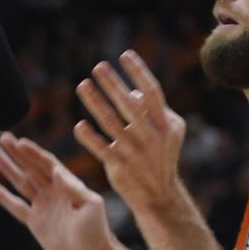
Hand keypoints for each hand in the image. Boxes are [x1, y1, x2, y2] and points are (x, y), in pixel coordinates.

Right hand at [0, 132, 118, 249]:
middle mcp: (54, 192)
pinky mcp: (35, 222)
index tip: (20, 141)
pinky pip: (17, 206)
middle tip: (3, 137)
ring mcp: (43, 206)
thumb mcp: (91, 205)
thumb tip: (57, 170)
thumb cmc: (96, 230)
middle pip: (32, 167)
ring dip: (8, 168)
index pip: (47, 163)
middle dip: (18, 153)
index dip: (34, 152)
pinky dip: (5, 197)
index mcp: (68, 184)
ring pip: (21, 182)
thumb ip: (73, 188)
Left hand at [74, 50, 186, 213]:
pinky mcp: (120, 166)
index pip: (152, 92)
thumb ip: (155, 110)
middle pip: (129, 104)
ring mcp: (135, 151)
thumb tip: (136, 92)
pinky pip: (102, 148)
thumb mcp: (169, 132)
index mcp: (165, 124)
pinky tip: (79, 125)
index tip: (124, 55)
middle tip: (97, 66)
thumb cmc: (161, 156)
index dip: (139, 72)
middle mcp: (151, 136)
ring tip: (82, 84)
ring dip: (95, 102)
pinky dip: (90, 137)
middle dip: (113, 84)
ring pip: (111, 123)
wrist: (159, 194)